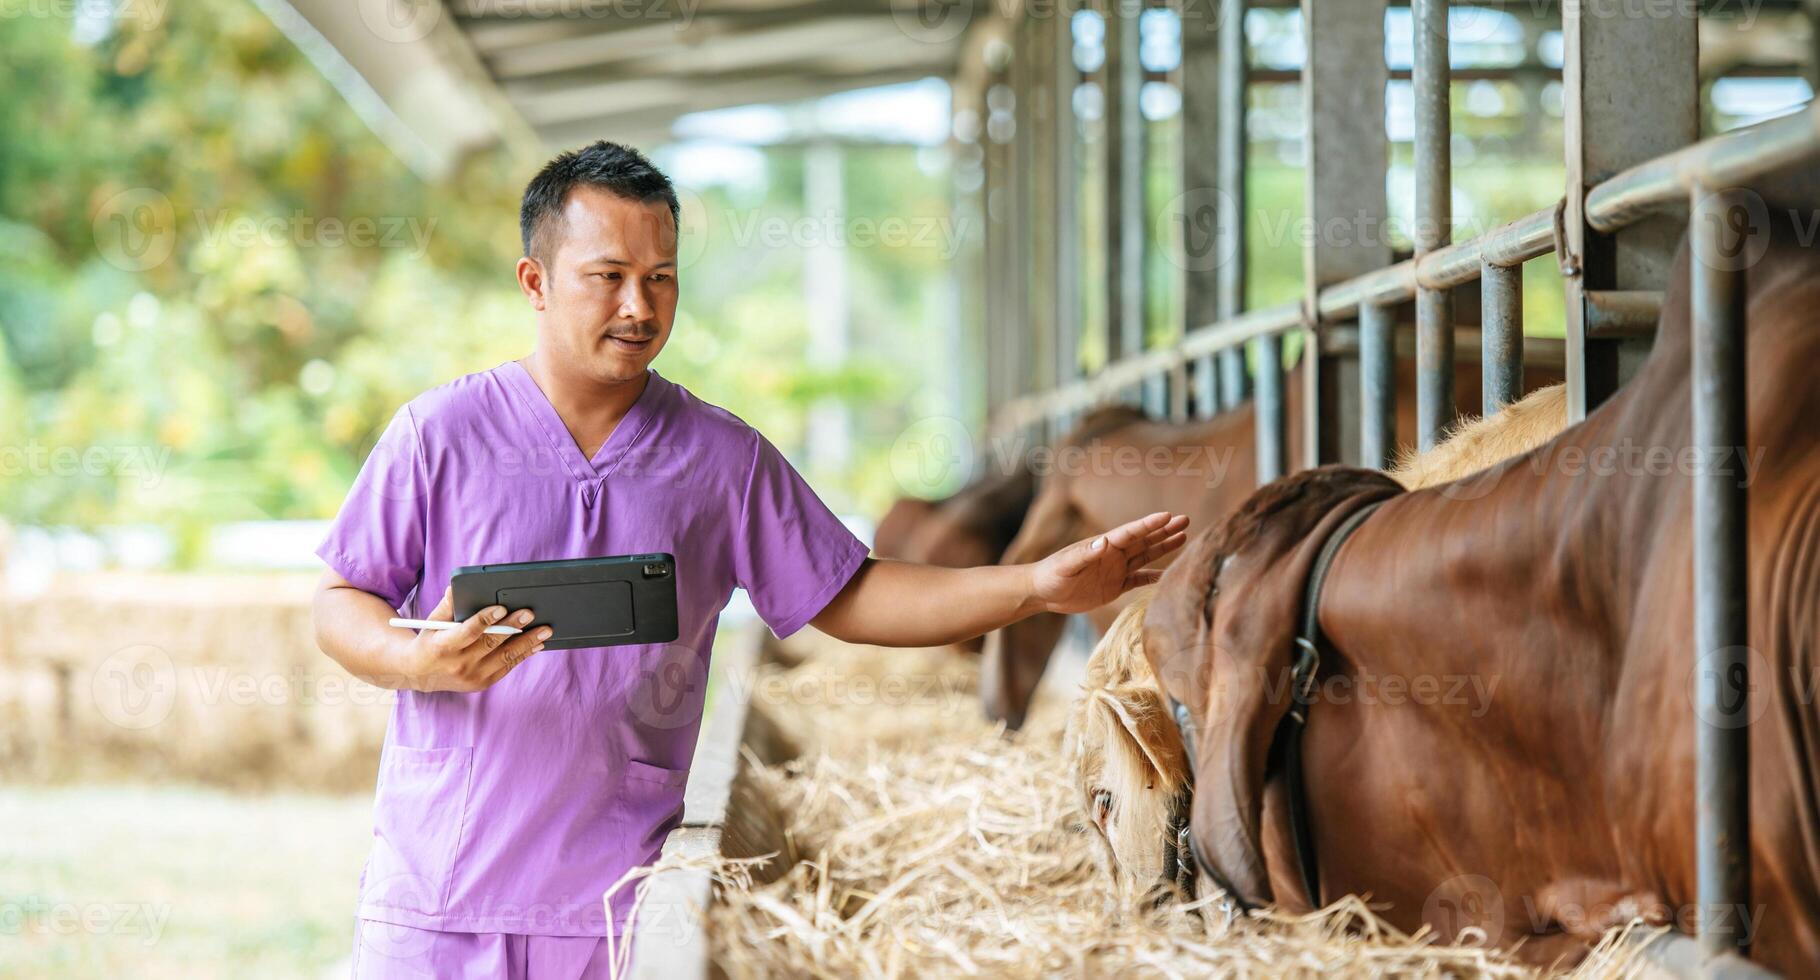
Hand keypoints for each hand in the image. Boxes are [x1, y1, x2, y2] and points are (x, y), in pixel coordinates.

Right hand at [394, 587, 550, 692]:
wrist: (420, 674)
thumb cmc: (430, 640)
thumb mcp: (432, 621)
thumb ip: (446, 606)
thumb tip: (455, 588)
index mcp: (443, 646)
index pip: (467, 632)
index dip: (485, 619)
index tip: (501, 608)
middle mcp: (458, 664)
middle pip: (491, 643)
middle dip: (513, 626)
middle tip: (530, 613)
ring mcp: (471, 676)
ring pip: (504, 657)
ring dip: (527, 642)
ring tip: (545, 630)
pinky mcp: (481, 683)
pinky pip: (506, 667)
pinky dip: (523, 655)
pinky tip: (536, 644)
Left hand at [1027, 511, 1189, 614]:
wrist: (1043, 592)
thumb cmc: (1052, 574)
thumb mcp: (1067, 564)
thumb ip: (1086, 553)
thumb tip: (1104, 542)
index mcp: (1104, 545)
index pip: (1131, 532)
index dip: (1150, 524)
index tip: (1169, 515)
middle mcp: (1114, 554)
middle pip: (1144, 540)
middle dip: (1165, 530)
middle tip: (1186, 520)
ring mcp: (1116, 569)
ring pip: (1146, 556)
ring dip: (1164, 547)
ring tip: (1184, 537)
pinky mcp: (1115, 585)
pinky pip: (1139, 579)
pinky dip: (1154, 577)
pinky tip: (1169, 574)